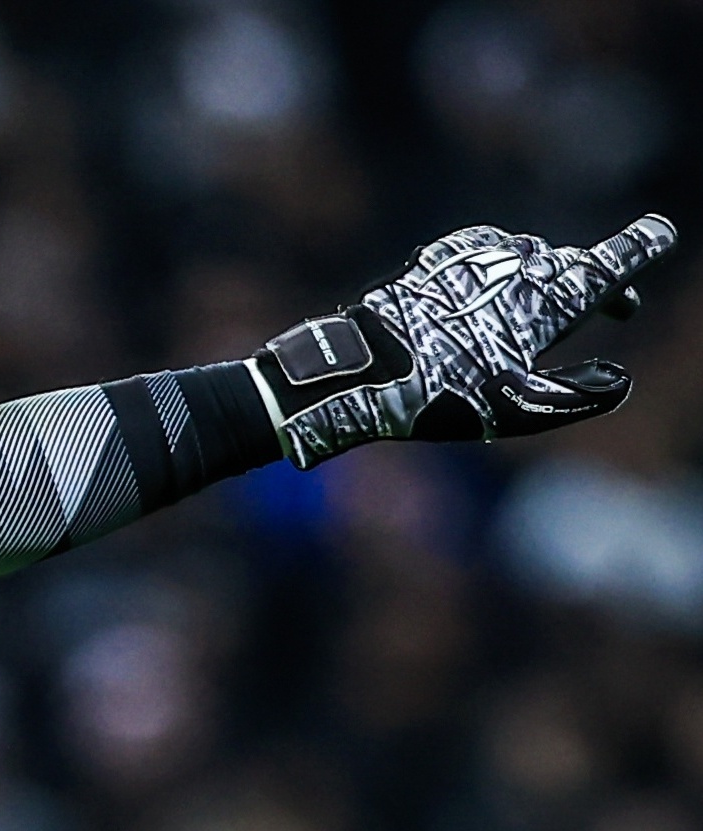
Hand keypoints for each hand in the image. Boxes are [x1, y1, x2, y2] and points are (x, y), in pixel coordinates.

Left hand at [250, 214, 678, 469]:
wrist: (358, 370)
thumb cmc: (438, 395)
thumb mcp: (515, 409)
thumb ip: (575, 397)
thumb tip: (619, 383)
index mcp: (547, 298)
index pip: (607, 267)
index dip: (637, 249)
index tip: (661, 232)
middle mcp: (519, 265)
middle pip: (571, 265)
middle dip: (599, 282)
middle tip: (622, 308)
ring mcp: (477, 257)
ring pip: (529, 258)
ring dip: (548, 278)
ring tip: (553, 307)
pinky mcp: (438, 259)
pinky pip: (486, 254)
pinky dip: (503, 269)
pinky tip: (495, 289)